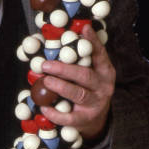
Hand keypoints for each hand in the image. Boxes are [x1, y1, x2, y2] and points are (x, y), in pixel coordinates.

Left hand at [40, 25, 115, 139]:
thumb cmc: (87, 89)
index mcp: (105, 71)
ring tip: (46, 81)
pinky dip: (55, 113)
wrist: (97, 120)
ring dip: (60, 87)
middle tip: (46, 65)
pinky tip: (44, 106)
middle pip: (85, 76)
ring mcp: (95, 104)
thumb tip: (55, 39)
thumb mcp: (90, 72)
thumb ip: (78, 59)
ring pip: (78, 94)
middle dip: (64, 69)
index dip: (92, 41)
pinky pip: (69, 117)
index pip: (99, 54)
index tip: (84, 28)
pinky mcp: (85, 120)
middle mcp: (103, 86)